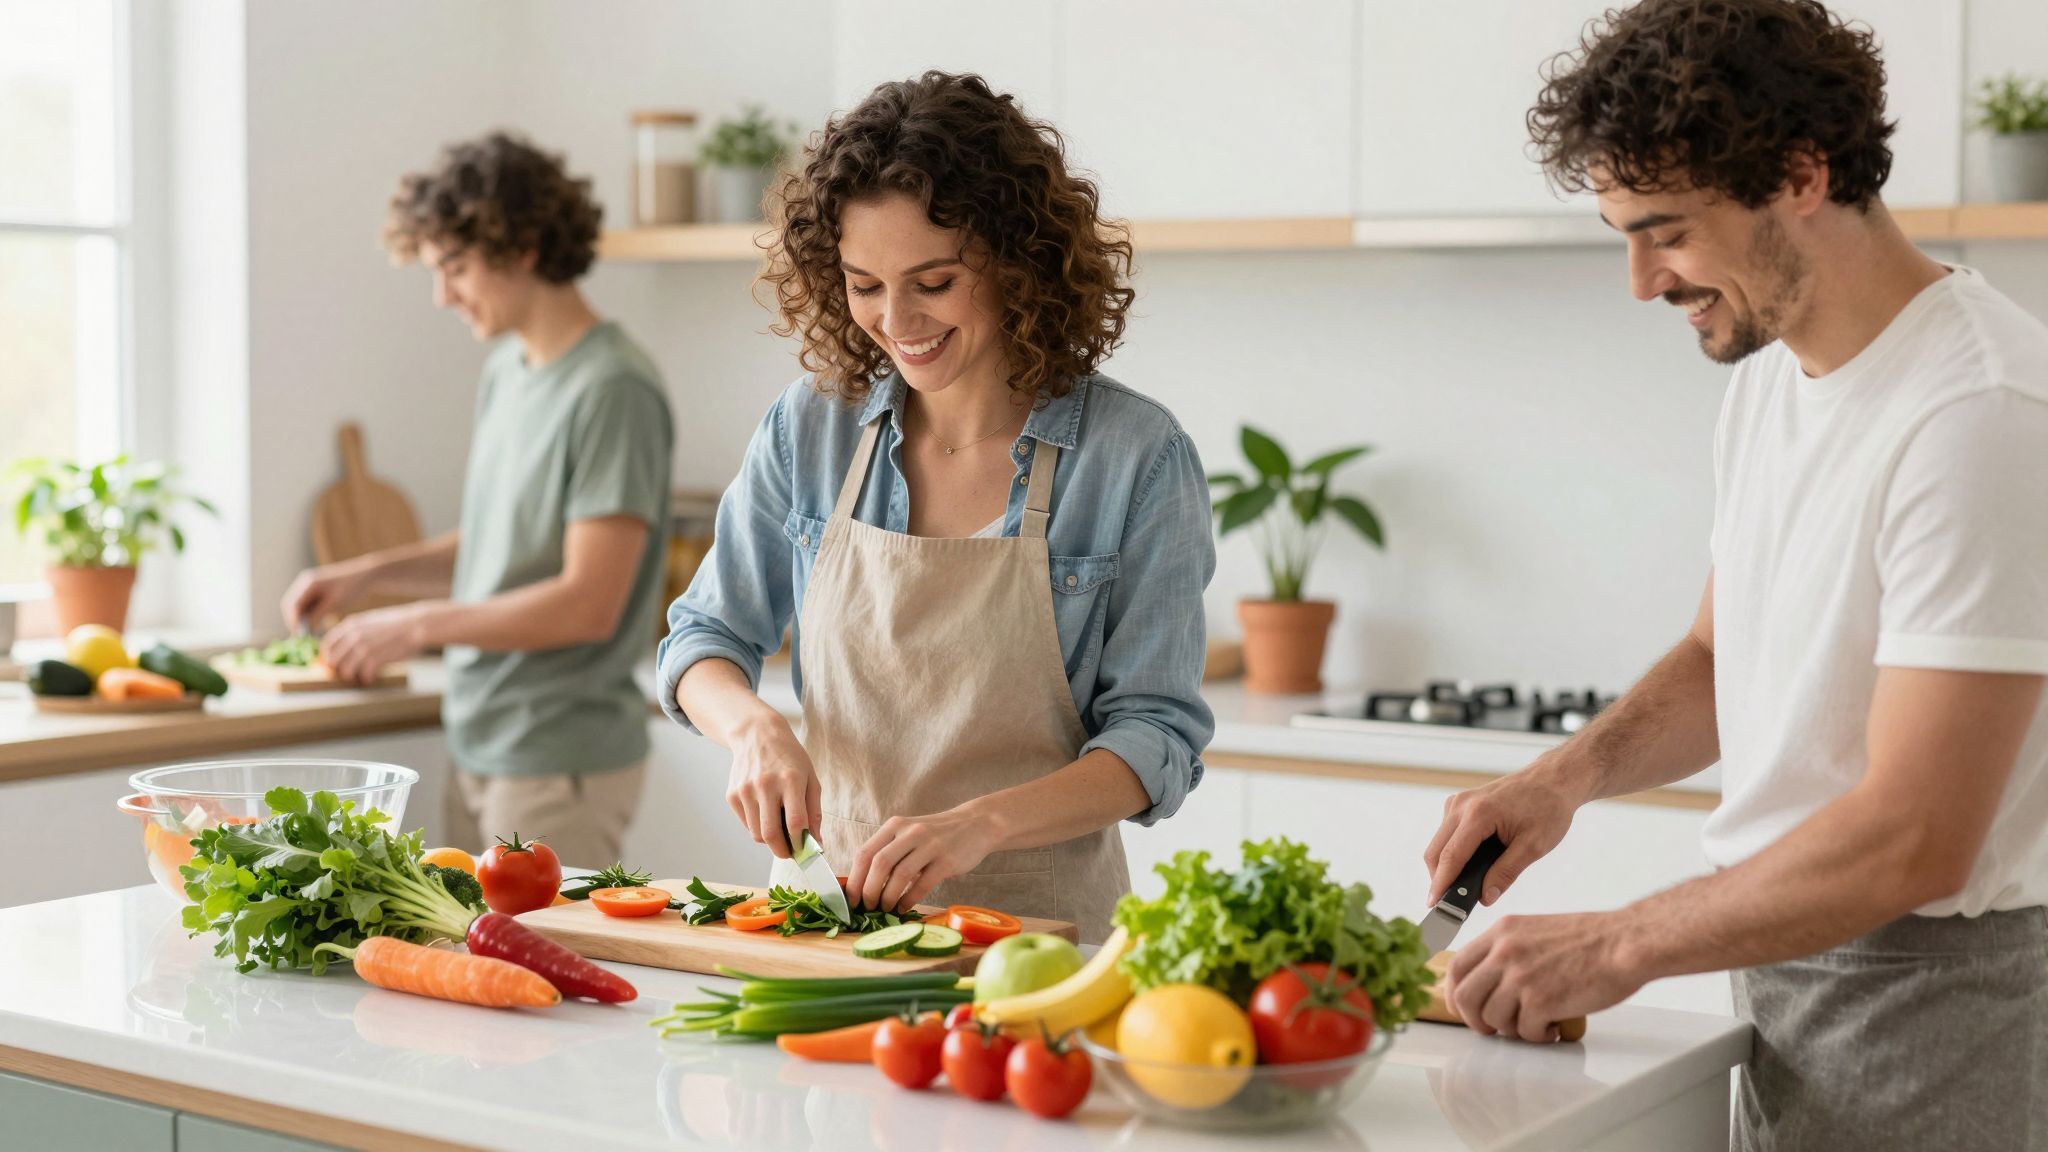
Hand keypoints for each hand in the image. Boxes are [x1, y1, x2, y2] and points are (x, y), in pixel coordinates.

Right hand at [282, 563, 371, 630]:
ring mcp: (309, 585)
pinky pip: (306, 604)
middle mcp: (305, 582)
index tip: (299, 635)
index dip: (293, 621)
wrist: (366, 576)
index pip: (293, 605)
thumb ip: (317, 615)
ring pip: (298, 606)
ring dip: (301, 618)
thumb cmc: (351, 589)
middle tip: (302, 636)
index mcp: (309, 583)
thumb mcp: (334, 604)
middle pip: (291, 605)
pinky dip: (308, 614)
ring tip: (309, 633)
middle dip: (294, 620)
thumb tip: (305, 629)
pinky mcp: (315, 590)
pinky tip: (316, 625)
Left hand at [319, 603, 430, 683]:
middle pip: (333, 660)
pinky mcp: (375, 659)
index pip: (327, 644)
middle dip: (339, 669)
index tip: (334, 663)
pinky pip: (364, 675)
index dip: (328, 656)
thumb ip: (355, 630)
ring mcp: (364, 648)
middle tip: (350, 672)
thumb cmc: (397, 623)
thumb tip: (344, 646)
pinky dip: (368, 679)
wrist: (416, 624)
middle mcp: (353, 636)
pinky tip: (374, 677)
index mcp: (351, 624)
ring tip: (363, 675)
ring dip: (353, 676)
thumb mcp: (370, 620)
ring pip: (346, 671)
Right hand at [725, 716, 819, 859]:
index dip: (800, 843)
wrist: (757, 735)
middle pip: (771, 834)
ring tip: (779, 827)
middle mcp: (765, 785)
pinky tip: (765, 812)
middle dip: (782, 851)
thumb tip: (816, 843)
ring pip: (756, 834)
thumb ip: (814, 812)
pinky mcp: (732, 794)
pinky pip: (746, 824)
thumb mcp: (810, 778)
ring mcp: (745, 790)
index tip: (804, 850)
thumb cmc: (789, 758)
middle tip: (790, 852)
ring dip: (770, 840)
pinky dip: (757, 827)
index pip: (795, 823)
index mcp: (790, 779)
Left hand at [846, 808, 994, 913]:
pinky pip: (922, 884)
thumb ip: (889, 852)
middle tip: (868, 907)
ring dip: (888, 897)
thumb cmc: (936, 835)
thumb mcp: (909, 834)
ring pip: (900, 875)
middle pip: (879, 864)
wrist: (976, 824)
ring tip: (886, 909)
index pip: (865, 853)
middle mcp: (910, 832)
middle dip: (869, 891)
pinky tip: (904, 907)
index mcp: (895, 826)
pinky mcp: (947, 860)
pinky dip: (909, 900)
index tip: (851, 900)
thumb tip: (863, 885)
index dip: (854, 879)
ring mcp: (930, 845)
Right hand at [1424, 759, 1583, 907]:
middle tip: (1450, 904)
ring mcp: (1458, 802)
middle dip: (1439, 879)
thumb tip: (1486, 897)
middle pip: (1436, 851)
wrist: (1552, 780)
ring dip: (1446, 866)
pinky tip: (1471, 865)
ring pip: (1438, 843)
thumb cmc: (1548, 808)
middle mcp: (1461, 805)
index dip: (1440, 884)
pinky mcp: (1460, 804)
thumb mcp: (1533, 846)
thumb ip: (1507, 873)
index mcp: (1479, 814)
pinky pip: (1446, 833)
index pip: (1450, 857)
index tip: (1433, 905)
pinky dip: (1452, 852)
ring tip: (1464, 887)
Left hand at [1448, 911, 1643, 1042]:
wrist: (1625, 943)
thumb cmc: (1592, 939)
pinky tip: (1554, 1027)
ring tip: (1537, 1024)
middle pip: (1465, 996)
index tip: (1462, 1006)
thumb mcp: (1536, 930)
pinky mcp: (1540, 1000)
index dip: (1455, 992)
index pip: (1457, 965)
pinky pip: (1525, 1032)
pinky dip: (1538, 1036)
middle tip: (1492, 1029)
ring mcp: (1520, 977)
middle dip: (1475, 1020)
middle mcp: (1505, 952)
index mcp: (1502, 931)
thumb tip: (1490, 981)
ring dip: (1513, 1029)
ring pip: (1493, 1018)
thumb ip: (1509, 950)